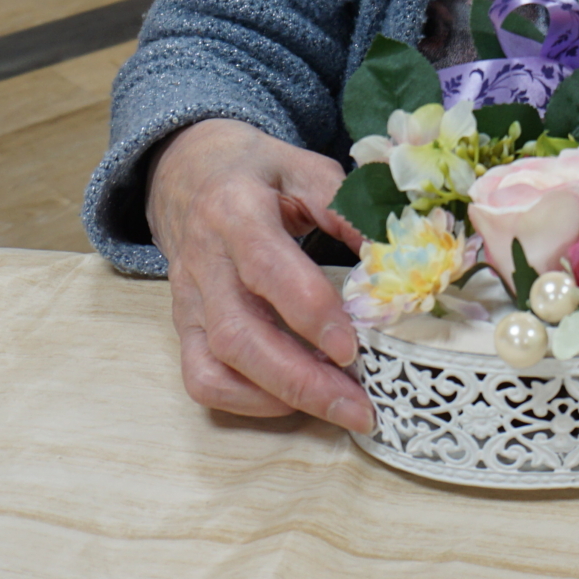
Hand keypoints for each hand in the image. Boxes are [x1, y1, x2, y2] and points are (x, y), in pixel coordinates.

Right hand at [146, 118, 370, 429]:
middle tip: (358, 407)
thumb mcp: (305, 169)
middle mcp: (204, 261)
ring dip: (279, 398)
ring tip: (338, 410)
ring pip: (216, 365)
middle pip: (239, 334)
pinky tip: (292, 401)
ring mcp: (188, 298)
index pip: (267, 267)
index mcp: (235, 210)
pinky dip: (245, 401)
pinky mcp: (183, 324)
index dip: (309, 312)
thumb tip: (394, 256)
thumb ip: (347, 208)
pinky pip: (201, 377)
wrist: (186, 170)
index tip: (351, 347)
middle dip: (301, 380)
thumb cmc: (256, 171)